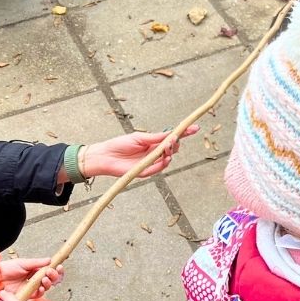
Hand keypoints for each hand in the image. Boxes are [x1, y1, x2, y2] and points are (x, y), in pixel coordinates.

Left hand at [0, 257, 63, 296]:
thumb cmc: (7, 268)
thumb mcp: (23, 263)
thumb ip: (37, 262)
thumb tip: (50, 260)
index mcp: (35, 270)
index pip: (49, 271)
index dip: (56, 270)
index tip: (59, 267)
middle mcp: (34, 279)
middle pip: (50, 280)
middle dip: (53, 276)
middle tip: (50, 272)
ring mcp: (31, 288)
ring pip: (45, 287)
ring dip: (48, 283)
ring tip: (45, 279)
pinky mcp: (26, 295)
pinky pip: (37, 295)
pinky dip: (41, 291)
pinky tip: (41, 287)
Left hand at [79, 127, 200, 179]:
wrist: (104, 156)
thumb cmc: (119, 145)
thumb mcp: (140, 138)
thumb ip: (156, 137)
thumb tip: (172, 133)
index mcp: (153, 143)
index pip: (171, 138)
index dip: (183, 134)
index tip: (195, 128)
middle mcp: (154, 153)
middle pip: (172, 149)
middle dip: (176, 143)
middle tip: (175, 138)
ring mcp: (150, 163)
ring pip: (167, 159)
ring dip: (170, 153)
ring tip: (168, 147)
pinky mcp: (145, 172)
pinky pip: (158, 169)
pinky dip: (164, 163)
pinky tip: (166, 158)